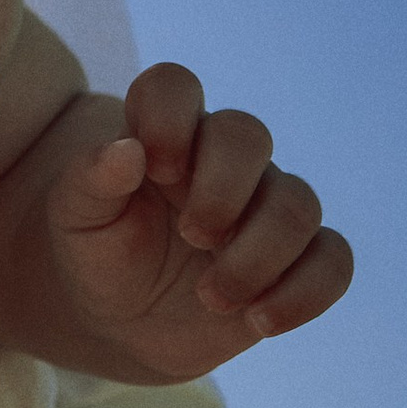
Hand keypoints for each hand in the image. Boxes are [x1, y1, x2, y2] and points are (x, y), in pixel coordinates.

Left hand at [30, 61, 351, 383]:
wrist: (119, 321)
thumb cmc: (95, 253)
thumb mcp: (73, 220)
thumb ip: (90, 179)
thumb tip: (126, 149)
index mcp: (162, 137)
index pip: (174, 86)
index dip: (170, 117)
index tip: (155, 168)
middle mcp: (220, 163)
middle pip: (248, 135)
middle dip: (222, 190)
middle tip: (190, 236)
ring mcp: (263, 209)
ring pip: (297, 203)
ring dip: (257, 255)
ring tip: (211, 297)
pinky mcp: (295, 261)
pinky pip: (333, 259)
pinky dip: (305, 292)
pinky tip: (259, 321)